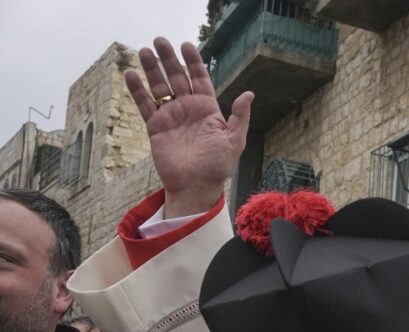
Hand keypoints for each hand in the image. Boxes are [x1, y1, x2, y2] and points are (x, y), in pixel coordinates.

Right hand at [125, 37, 252, 217]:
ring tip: (143, 51)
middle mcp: (188, 109)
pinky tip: (131, 74)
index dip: (193, 62)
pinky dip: (137, 90)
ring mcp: (171, 117)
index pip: (200, 79)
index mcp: (208, 110)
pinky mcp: (155, 127)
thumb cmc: (217, 166)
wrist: (195, 186)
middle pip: (177, 77)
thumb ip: (240, 117)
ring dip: (151, 69)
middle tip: (159, 40)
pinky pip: (145, 105)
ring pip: (159, 87)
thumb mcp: (234, 141)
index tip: (186, 45)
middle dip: (169, 59)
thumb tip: (248, 93)